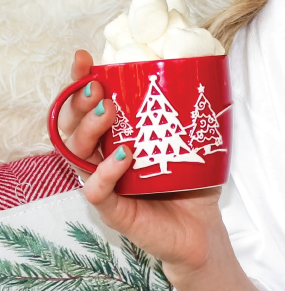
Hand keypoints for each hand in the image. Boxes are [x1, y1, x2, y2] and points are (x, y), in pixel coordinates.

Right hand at [58, 50, 223, 277]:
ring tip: (109, 112)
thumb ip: (189, 115)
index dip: (81, 83)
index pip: (88, 109)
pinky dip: (105, 172)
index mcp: (116, 141)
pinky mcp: (114, 210)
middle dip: (78, 102)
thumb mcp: (191, 145)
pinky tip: (123, 156)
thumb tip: (205, 75)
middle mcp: (103, 161)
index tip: (86, 58)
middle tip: (96, 87)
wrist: (202, 232)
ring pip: (78, 154)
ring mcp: (106, 185)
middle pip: (73, 127)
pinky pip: (96, 189)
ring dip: (90, 129)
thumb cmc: (193, 187)